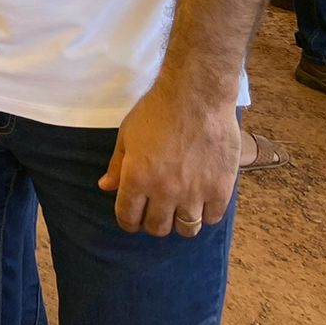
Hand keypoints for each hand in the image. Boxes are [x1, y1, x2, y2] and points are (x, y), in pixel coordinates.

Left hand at [98, 82, 239, 238]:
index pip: (128, 217)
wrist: (196, 96)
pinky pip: (212, 218)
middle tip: (156, 212)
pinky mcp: (220, 189)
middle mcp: (164, 192)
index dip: (128, 222)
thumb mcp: (127, 135)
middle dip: (152, 223)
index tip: (132, 220)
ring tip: (179, 211)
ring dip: (180, 223)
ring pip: (186, 228)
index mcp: (137, 179)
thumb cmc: (157, 111)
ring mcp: (194, 193)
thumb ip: (117, 165)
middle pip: (157, 227)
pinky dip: (206, 214)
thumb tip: (105, 186)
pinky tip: (202, 202)